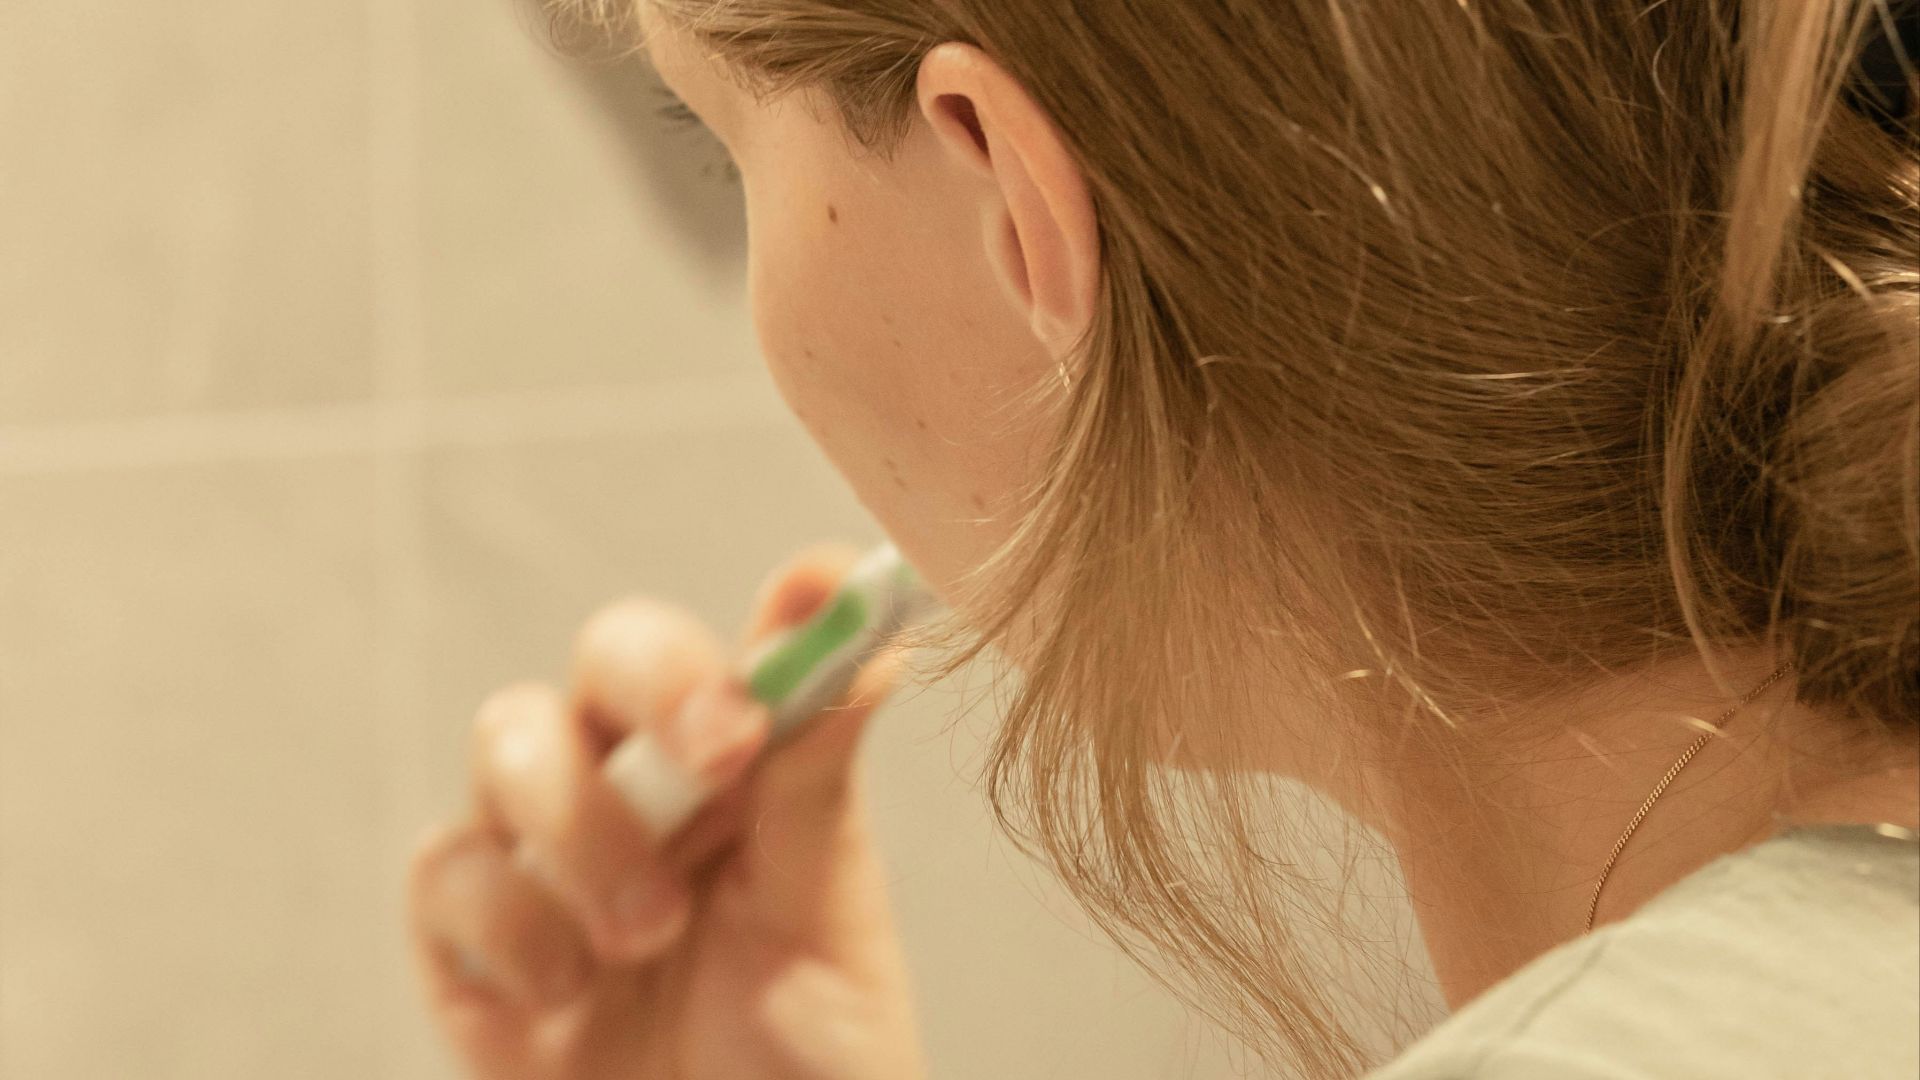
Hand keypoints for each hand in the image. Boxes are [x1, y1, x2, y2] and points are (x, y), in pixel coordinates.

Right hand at [409, 543, 927, 1079]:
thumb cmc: (809, 1065)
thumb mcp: (827, 922)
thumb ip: (818, 778)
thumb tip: (868, 627)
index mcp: (744, 775)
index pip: (728, 652)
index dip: (753, 627)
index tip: (798, 633)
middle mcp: (643, 793)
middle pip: (607, 658)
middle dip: (655, 683)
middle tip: (723, 748)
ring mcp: (551, 862)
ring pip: (510, 738)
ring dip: (582, 826)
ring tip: (648, 933)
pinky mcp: (472, 947)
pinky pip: (447, 871)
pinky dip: (506, 921)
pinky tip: (564, 994)